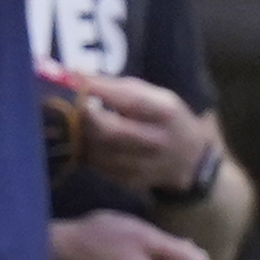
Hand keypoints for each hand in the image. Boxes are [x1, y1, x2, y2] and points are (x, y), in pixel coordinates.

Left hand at [58, 72, 217, 197]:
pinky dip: (84, 151)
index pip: (130, 101)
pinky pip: (96, 166)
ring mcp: (142, 166)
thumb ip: (119, 88)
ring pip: (98, 151)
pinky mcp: (128, 182)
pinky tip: (83, 140)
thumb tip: (77, 77)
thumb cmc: (164, 119)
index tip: (75, 80)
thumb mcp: (155, 96)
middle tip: (70, 104)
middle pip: (110, 132)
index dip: (100, 90)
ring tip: (73, 121)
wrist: (190, 160)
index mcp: (165, 113)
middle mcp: (156, 142)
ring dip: (80, 135)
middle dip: (85, 117)